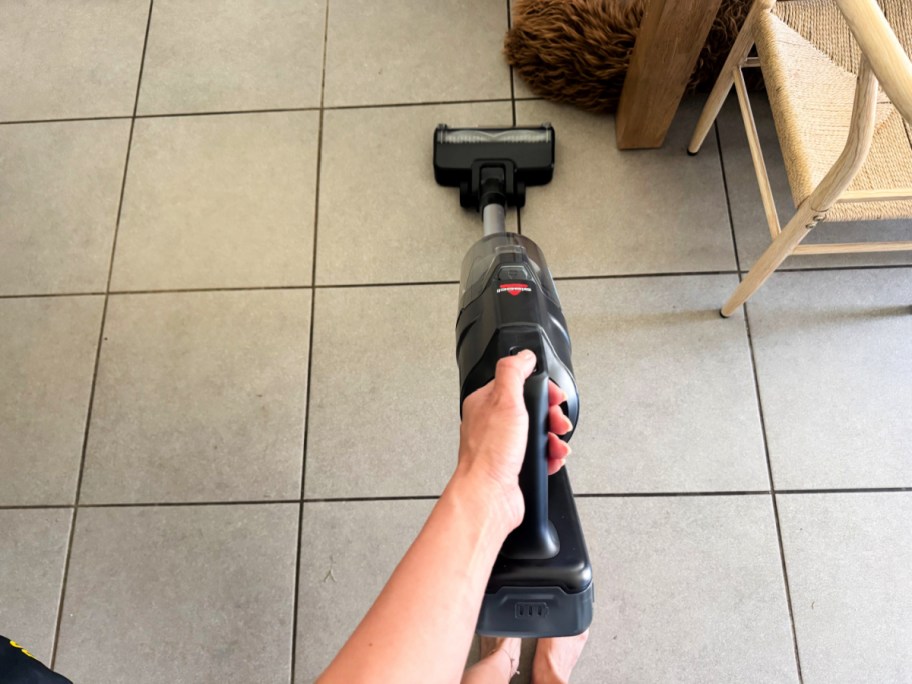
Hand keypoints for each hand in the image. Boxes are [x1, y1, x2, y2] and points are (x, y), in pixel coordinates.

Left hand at [456, 350, 573, 527]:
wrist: (489, 496)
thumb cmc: (490, 454)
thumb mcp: (505, 400)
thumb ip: (513, 372)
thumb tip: (524, 355)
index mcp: (486, 403)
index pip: (518, 383)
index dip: (540, 389)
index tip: (552, 397)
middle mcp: (493, 423)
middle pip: (532, 408)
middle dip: (551, 415)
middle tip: (557, 422)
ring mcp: (503, 445)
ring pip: (538, 432)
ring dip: (554, 437)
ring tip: (557, 443)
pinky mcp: (514, 465)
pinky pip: (539, 455)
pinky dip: (551, 455)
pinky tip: (553, 458)